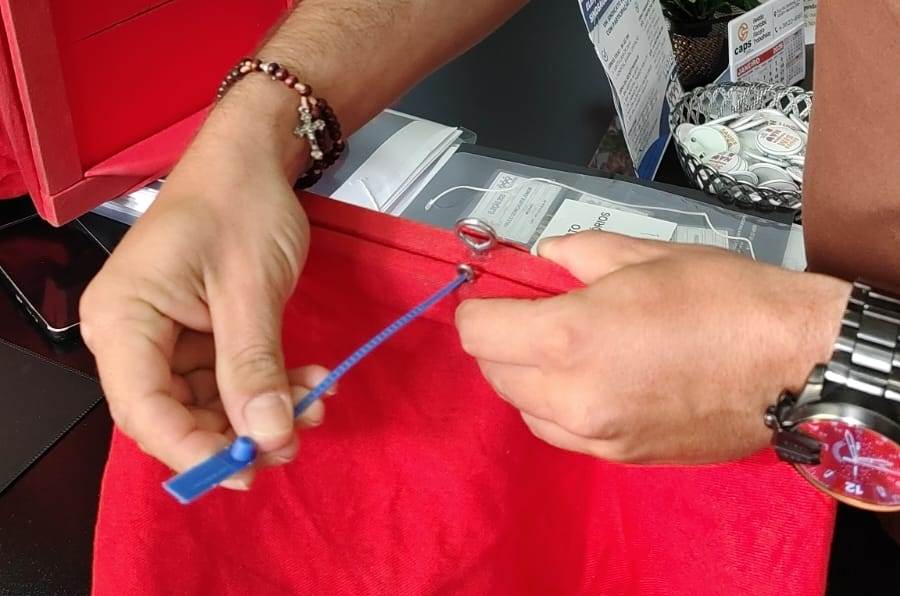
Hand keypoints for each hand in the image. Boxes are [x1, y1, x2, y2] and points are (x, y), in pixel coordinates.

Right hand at [80, 80, 324, 488]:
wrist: (254, 158)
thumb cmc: (240, 205)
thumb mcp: (250, 289)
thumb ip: (254, 366)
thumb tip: (267, 437)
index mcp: (123, 319)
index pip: (143, 408)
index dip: (191, 449)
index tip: (246, 471)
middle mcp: (134, 335)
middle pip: (172, 413)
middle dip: (233, 434)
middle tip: (290, 443)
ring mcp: (167, 336)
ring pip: (206, 402)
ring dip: (260, 411)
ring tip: (314, 404)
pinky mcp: (199, 334)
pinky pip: (228, 379)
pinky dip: (268, 386)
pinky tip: (310, 380)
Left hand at [456, 232, 850, 463]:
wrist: (794, 365)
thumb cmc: (722, 297)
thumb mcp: (644, 254)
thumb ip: (578, 252)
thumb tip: (543, 254)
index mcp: (568, 337)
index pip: (478, 332)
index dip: (478, 308)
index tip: (495, 296)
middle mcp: (570, 397)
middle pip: (494, 373)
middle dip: (500, 342)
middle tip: (532, 317)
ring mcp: (596, 436)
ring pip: (523, 409)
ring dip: (527, 378)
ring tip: (561, 352)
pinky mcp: (622, 459)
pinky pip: (561, 434)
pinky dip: (557, 409)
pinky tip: (589, 385)